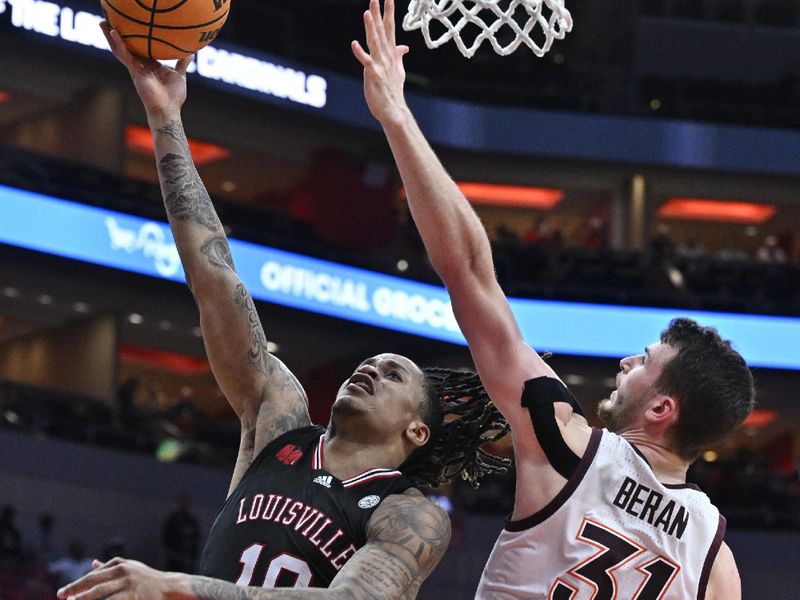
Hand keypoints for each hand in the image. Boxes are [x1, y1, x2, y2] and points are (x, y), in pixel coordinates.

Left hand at [57, 557, 186, 599]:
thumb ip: (110, 567)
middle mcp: (122, 571)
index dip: (76, 585)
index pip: (92, 576)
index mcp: (119, 564)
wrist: (170, 587)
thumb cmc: (147, 579)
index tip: (63, 593)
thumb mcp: (130, 568)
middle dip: (74, 591)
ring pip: (99, 593)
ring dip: (83, 599)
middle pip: (92, 582)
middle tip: (60, 597)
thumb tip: (92, 563)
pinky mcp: (132, 594)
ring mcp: (127, 582)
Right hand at [100, 21, 191, 127]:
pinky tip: (113, 33)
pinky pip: (124, 55)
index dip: (134, 37)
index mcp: (150, 64)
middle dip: (117, 34)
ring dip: (111, 36)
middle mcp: (140, 65)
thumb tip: (190, 52)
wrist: (168, 109)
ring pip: (120, 49)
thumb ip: (182, 63)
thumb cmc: (173, 96)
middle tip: (108, 20)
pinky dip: (118, 44)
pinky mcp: (134, 71)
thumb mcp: (178, 75)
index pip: (140, 47)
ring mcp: (136, 68)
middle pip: (126, 46)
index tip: (130, 24)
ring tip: (102, 22)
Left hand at [351, 0, 409, 125]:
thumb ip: (398, 56)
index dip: (388, 13)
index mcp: (391, 54)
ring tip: (367, 12)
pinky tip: (354, 43)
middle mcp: (386, 56)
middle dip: (379, 14)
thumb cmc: (393, 91)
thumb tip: (403, 46)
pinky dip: (360, 52)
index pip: (390, 29)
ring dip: (371, 27)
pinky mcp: (373, 74)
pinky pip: (366, 61)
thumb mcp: (398, 71)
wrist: (394, 110)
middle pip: (382, 31)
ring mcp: (380, 64)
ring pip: (375, 42)